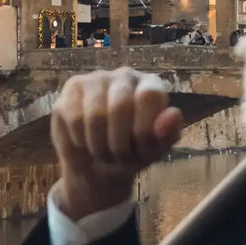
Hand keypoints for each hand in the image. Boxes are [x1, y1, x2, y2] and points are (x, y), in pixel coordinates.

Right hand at [50, 68, 182, 219]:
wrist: (97, 168)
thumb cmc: (132, 155)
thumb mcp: (154, 151)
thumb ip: (168, 134)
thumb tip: (173, 114)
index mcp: (151, 86)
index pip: (149, 96)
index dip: (143, 129)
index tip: (140, 149)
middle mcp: (124, 76)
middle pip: (121, 106)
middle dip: (119, 144)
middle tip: (119, 157)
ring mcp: (96, 78)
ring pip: (95, 115)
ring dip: (100, 146)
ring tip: (103, 152)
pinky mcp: (72, 88)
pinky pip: (74, 118)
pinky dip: (81, 140)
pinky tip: (84, 142)